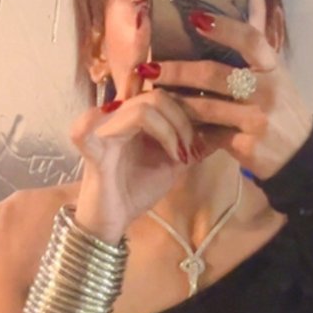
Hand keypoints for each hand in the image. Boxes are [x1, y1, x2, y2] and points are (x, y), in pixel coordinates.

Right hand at [69, 63, 205, 240]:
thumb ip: (191, 145)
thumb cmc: (137, 190)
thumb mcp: (173, 165)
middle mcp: (117, 114)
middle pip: (156, 95)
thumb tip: (221, 131)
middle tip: (191, 150)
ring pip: (143, 107)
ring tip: (179, 156)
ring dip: (170, 130)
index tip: (202, 138)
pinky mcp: (90, 145)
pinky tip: (158, 153)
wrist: (113, 220)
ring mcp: (102, 127)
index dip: (188, 109)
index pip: (164, 92)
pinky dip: (117, 132)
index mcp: (134, 115)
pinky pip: (94, 125)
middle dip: (183, 120)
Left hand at [152, 12, 312, 181]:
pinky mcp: (247, 145)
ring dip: (176, 101)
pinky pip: (210, 135)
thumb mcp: (276, 80)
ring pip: (206, 107)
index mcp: (273, 68)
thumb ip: (251, 61)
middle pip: (214, 74)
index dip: (223, 27)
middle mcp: (267, 90)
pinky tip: (173, 126)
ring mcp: (257, 119)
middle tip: (152, 68)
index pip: (249, 39)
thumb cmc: (282, 113)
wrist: (301, 158)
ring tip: (154, 95)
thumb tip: (214, 30)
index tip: (195, 18)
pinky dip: (191, 130)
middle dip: (178, 71)